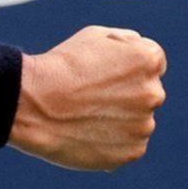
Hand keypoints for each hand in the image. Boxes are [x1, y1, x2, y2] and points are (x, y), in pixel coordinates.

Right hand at [8, 25, 166, 170]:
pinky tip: (88, 132)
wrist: (34, 105)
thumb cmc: (62, 66)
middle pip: (147, 92)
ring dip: (121, 118)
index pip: (153, 62)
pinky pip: (129, 145)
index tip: (103, 72)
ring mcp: (144, 125)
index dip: (126, 66)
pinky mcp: (132, 152)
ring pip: (138, 120)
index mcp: (148, 60)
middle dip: (127, 93)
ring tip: (86, 115)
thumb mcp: (96, 36)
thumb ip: (128, 43)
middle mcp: (153, 93)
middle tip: (92, 95)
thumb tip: (141, 50)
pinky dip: (114, 141)